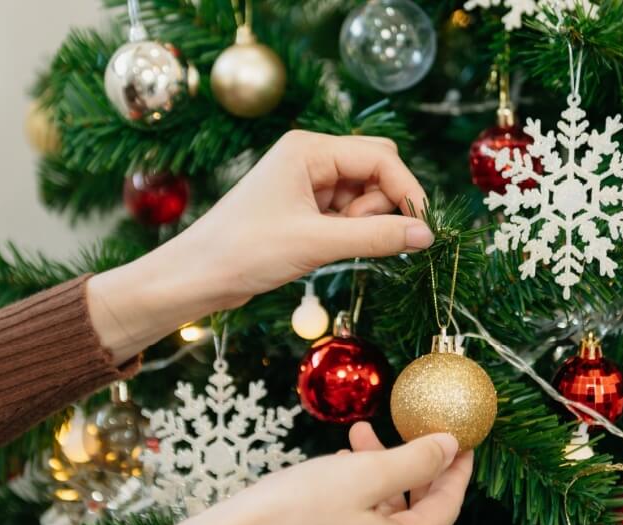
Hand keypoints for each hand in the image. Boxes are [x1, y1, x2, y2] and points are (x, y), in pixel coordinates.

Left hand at [89, 131, 430, 362]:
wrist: (196, 276)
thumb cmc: (245, 251)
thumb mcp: (316, 244)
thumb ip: (376, 237)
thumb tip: (426, 236)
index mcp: (308, 149)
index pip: (380, 157)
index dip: (408, 191)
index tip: (424, 229)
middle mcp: (309, 158)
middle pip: (377, 169)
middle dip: (384, 204)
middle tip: (367, 237)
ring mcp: (306, 183)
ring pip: (364, 194)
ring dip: (365, 222)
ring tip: (334, 246)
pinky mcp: (303, 209)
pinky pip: (347, 213)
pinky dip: (352, 232)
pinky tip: (332, 250)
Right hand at [134, 424, 472, 524]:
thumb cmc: (297, 508)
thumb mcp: (365, 473)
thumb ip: (414, 460)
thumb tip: (449, 446)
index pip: (447, 505)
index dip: (457, 467)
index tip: (463, 437)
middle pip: (418, 509)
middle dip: (414, 464)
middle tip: (410, 426)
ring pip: (388, 512)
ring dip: (381, 470)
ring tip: (358, 434)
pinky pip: (364, 521)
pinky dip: (361, 490)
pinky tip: (340, 462)